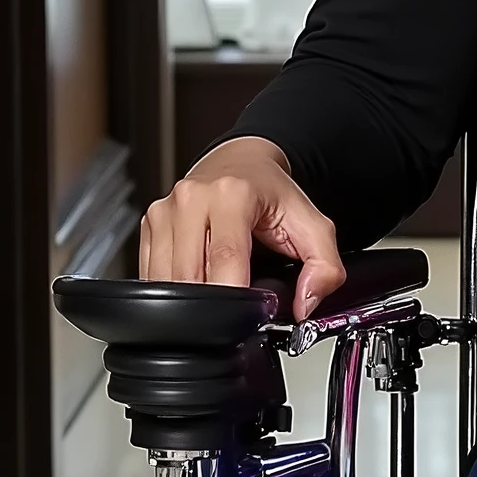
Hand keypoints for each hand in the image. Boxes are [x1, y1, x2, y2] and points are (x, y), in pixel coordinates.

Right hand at [138, 138, 344, 320]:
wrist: (242, 162)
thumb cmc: (272, 194)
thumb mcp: (314, 227)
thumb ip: (325, 268)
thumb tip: (304, 306)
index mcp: (231, 195)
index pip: (225, 259)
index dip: (236, 296)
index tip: (251, 314)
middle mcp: (192, 198)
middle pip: (192, 275)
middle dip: (215, 303)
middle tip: (239, 307)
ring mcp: (165, 209)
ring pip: (167, 279)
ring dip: (192, 298)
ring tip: (221, 288)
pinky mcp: (150, 222)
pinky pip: (153, 272)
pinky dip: (174, 287)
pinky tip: (198, 279)